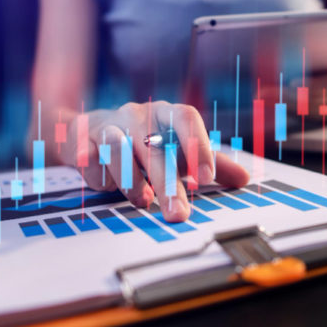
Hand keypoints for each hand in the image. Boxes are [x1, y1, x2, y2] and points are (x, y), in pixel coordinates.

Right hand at [60, 101, 248, 221]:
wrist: (89, 132)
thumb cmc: (143, 142)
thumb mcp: (176, 148)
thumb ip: (208, 162)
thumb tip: (244, 178)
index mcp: (165, 113)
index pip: (186, 118)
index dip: (198, 145)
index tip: (208, 179)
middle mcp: (138, 115)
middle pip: (155, 146)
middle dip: (168, 183)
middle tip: (179, 214)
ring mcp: (108, 126)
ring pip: (119, 148)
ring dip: (132, 179)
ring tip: (143, 202)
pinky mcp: (82, 142)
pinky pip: (90, 159)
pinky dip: (99, 175)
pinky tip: (106, 188)